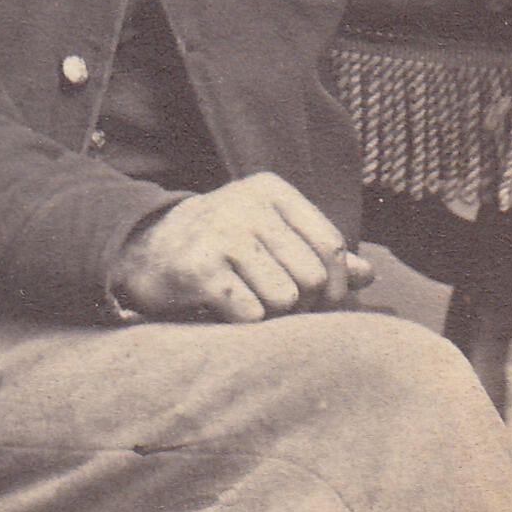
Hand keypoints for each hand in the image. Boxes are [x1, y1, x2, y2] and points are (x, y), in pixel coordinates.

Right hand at [108, 172, 372, 323]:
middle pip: (312, 276)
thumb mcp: (270, 234)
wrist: (144, 249)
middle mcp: (248, 205)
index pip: (331, 246)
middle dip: (301, 303)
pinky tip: (224, 307)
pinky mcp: (199, 268)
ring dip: (270, 314)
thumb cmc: (221, 244)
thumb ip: (318, 252)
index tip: (320, 303)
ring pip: (284, 299)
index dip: (334, 285)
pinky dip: (242, 321)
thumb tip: (368, 276)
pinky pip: (250, 315)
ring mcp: (222, 233)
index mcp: (271, 190)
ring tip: (247, 299)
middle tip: (276, 303)